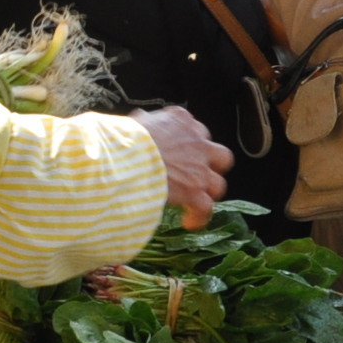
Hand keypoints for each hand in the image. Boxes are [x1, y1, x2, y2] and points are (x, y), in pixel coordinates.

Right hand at [132, 105, 231, 229]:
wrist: (126, 156)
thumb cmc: (124, 138)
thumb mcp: (136, 122)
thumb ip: (145, 123)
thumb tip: (139, 122)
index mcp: (180, 120)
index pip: (192, 128)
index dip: (187, 142)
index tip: (178, 151)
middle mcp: (196, 141)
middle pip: (218, 154)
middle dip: (211, 166)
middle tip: (197, 174)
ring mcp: (198, 168)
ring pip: (218, 183)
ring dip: (208, 192)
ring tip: (196, 200)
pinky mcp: (195, 190)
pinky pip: (206, 207)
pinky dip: (199, 216)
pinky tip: (189, 222)